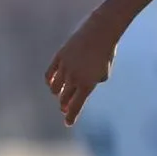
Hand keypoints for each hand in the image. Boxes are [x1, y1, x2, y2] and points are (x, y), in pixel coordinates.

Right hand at [44, 9, 120, 125]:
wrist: (99, 32)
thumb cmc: (106, 53)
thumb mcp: (104, 72)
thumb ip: (93, 82)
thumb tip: (79, 88)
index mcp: (87, 84)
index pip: (76, 106)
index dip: (71, 116)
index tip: (68, 123)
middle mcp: (74, 78)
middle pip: (64, 98)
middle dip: (65, 105)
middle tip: (65, 108)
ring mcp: (65, 68)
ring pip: (55, 88)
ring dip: (58, 94)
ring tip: (61, 96)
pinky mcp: (59, 57)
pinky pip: (50, 74)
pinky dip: (50, 82)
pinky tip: (52, 85)